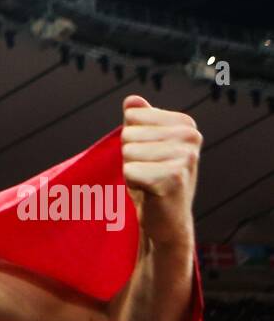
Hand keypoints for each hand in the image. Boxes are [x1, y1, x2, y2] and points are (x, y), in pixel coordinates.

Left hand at [121, 95, 200, 237]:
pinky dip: (132, 183)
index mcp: (186, 124)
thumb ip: (140, 121)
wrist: (167, 221)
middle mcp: (191, 136)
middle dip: (130, 156)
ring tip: (149, 181)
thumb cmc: (152, 180)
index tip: (148, 156)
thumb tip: (131, 100)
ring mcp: (185, 157)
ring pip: (128, 152)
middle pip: (129, 133)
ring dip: (131, 170)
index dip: (132, 139)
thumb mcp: (146, 146)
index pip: (132, 115)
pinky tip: (149, 191)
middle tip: (147, 172)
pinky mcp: (173, 178)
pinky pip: (129, 171)